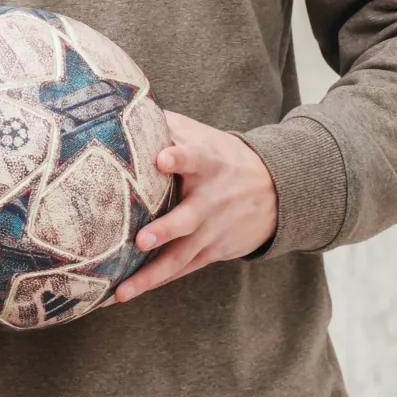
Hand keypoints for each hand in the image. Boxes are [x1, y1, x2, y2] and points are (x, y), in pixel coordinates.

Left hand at [110, 110, 276, 306]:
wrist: (276, 192)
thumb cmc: (222, 157)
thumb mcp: (202, 134)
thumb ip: (165, 123)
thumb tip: (120, 102)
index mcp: (207, 164)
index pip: (193, 157)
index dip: (179, 156)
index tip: (162, 157)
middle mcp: (210, 201)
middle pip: (187, 218)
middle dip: (166, 230)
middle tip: (143, 239)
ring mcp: (211, 232)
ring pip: (180, 257)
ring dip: (150, 275)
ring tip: (121, 292)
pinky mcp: (210, 252)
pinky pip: (179, 271)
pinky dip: (154, 283)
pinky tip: (123, 295)